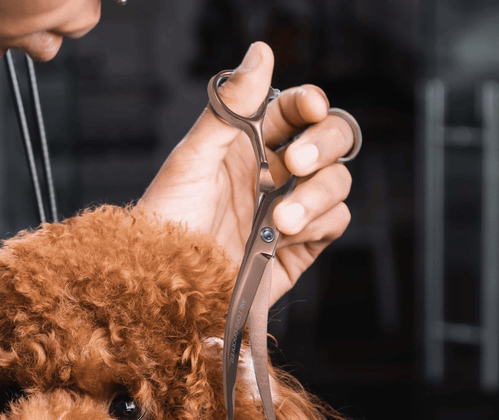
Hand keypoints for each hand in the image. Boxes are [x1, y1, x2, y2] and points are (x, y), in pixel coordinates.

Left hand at [138, 41, 358, 304]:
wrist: (162, 287)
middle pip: (330, 141)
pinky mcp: (297, 251)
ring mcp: (288, 213)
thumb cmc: (165, 225)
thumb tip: (260, 54)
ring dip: (316, 195)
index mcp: (248, 148)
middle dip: (322, 145)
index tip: (308, 107)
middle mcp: (273, 177)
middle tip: (294, 164)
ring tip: (280, 219)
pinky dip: (317, 225)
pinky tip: (283, 236)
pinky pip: (334, 224)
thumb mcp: (190, 160)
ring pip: (336, 183)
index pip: (294, 112)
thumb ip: (228, 109)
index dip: (308, 103)